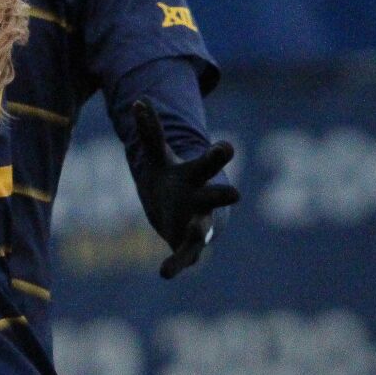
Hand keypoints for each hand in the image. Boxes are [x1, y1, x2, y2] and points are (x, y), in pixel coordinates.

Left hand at [131, 98, 239, 278]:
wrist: (181, 212)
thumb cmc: (173, 180)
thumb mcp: (158, 156)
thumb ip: (151, 132)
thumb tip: (138, 101)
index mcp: (196, 176)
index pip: (208, 163)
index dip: (217, 156)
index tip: (226, 146)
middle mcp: (203, 200)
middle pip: (216, 196)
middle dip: (223, 195)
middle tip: (236, 195)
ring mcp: (198, 223)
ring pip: (203, 228)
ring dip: (201, 229)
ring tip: (198, 230)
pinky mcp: (188, 245)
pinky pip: (184, 256)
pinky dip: (176, 264)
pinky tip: (165, 273)